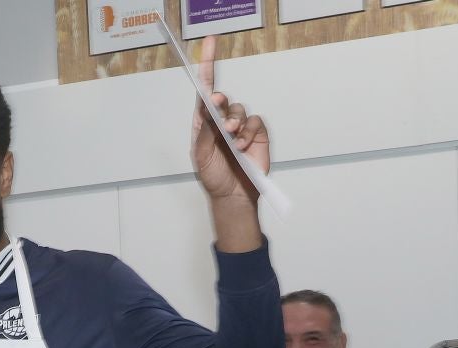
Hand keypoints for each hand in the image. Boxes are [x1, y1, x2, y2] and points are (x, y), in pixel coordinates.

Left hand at [189, 37, 268, 204]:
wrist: (233, 195)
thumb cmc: (213, 176)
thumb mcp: (201, 156)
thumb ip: (205, 133)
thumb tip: (208, 110)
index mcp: (204, 123)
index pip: (204, 91)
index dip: (207, 66)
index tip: (210, 42)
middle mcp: (221, 121)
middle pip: (223, 97)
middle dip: (221, 101)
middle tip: (218, 108)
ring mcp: (240, 126)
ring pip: (239, 110)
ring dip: (235, 122)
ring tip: (231, 138)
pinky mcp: (257, 133)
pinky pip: (255, 122)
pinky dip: (248, 132)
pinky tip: (242, 145)